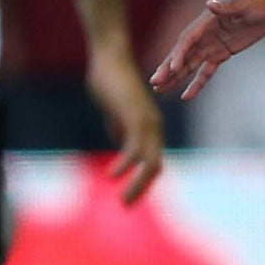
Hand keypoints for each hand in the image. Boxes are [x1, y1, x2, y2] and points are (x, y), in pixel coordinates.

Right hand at [87, 45, 164, 202]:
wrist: (110, 58)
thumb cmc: (110, 81)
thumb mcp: (115, 111)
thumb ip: (119, 126)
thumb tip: (120, 142)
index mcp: (149, 127)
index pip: (151, 162)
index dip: (142, 181)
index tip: (128, 197)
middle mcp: (153, 127)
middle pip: (155, 167)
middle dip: (141, 189)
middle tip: (126, 205)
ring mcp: (147, 123)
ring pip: (149, 163)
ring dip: (137, 185)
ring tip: (123, 201)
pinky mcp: (136, 118)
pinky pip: (135, 149)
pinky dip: (126, 165)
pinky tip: (112, 176)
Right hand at [150, 0, 264, 100]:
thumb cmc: (258, 1)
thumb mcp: (244, 3)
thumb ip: (226, 6)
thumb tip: (210, 4)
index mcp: (207, 20)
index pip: (188, 39)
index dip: (179, 53)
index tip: (172, 68)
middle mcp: (205, 34)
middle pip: (183, 54)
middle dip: (168, 68)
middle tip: (155, 82)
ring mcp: (212, 45)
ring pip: (189, 64)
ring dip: (175, 77)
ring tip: (160, 89)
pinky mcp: (221, 54)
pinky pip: (205, 71)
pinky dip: (196, 83)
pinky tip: (186, 96)